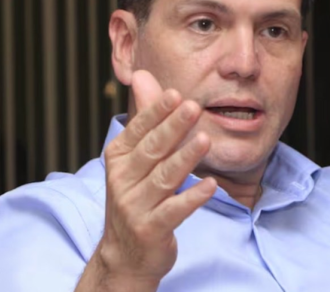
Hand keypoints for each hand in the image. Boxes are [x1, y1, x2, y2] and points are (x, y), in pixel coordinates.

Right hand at [96, 70, 216, 286]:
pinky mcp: (150, 229)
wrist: (125, 253)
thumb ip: (145, 118)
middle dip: (172, 127)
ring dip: (185, 158)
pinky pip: (175, 210)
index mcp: (118, 157)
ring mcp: (134, 206)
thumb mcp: (134, 158)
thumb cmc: (135, 196)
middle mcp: (122, 180)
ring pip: (164, 177)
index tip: (175, 94)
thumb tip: (143, 76)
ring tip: (205, 140)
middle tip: (193, 107)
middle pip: (152, 150)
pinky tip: (211, 185)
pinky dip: (193, 197)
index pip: (139, 130)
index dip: (156, 112)